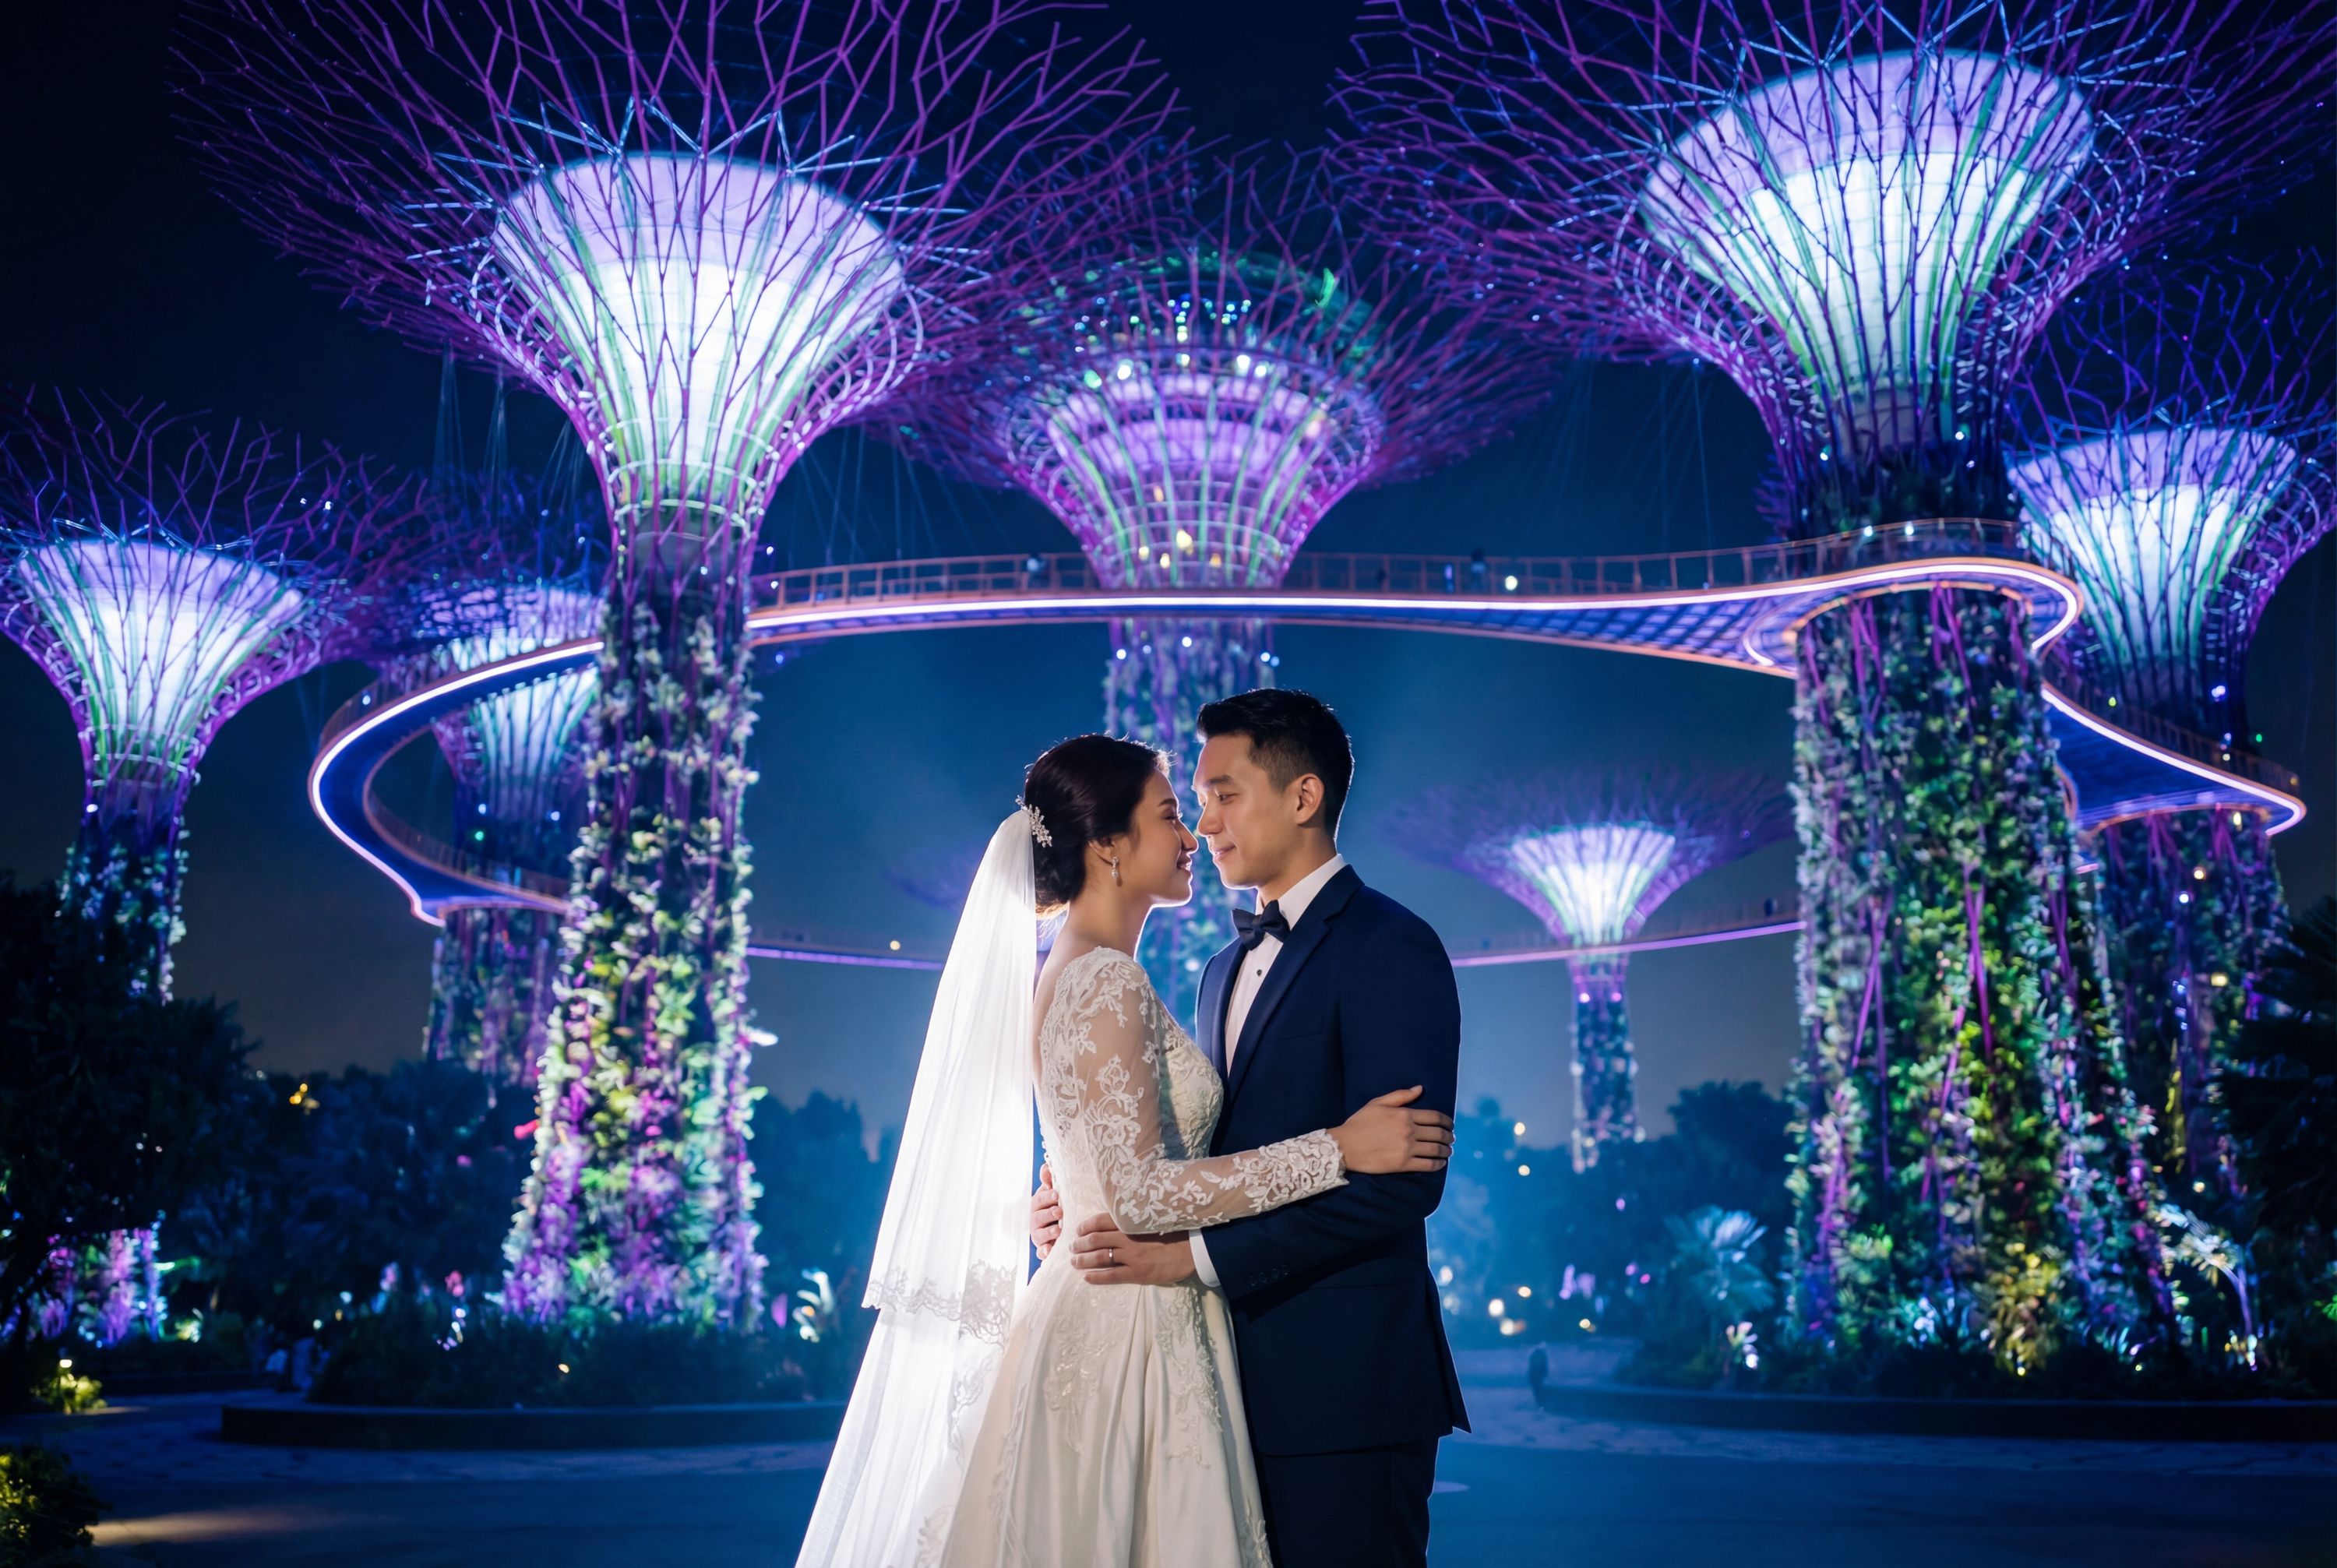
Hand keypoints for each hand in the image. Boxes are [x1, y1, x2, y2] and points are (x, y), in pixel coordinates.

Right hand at [1029, 1165, 1061, 1258]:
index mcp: (1038, 1204)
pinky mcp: (1044, 1249)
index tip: (1056, 1194)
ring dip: (1048, 1232)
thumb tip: (1047, 1166)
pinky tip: (1049, 1251)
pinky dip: (1044, 1252)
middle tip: (1060, 1212)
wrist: (1064, 1228)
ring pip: (1039, 1235)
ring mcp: (1039, 1236)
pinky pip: (1041, 1252)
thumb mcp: (1056, 1193)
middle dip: (1048, 1214)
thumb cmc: (1059, 1205)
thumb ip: (1051, 1181)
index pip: (1039, 1199)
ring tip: (1058, 1230)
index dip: (1047, 1197)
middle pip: (1038, 1217)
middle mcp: (1036, 1220)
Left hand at [1069, 1213, 1194, 1285]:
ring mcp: (1132, 1256)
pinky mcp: (1137, 1273)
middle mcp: (1129, 1238)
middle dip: (1080, 1244)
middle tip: (1072, 1247)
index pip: (1102, 1220)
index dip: (1087, 1225)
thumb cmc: (1177, 1233)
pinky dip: (1096, 1276)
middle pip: (1096, 1239)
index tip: (1079, 1229)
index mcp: (1133, 1223)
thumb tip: (1120, 1219)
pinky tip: (1086, 1278)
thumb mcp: (1155, 1220)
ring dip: (1083, 1260)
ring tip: (1074, 1262)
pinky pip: (1111, 1275)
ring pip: (1099, 1257)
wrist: (1194, 1250)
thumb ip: (1137, 1221)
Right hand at [1331, 1086, 1453, 1174]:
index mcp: (1404, 1114)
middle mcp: (1409, 1131)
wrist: (1345, 1146)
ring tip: (1448, 1151)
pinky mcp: (1403, 1164)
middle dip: (1449, 1137)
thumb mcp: (1377, 1103)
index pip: (1435, 1117)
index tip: (1451, 1125)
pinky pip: (1427, 1165)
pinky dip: (1438, 1164)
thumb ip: (1400, 1096)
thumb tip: (1420, 1088)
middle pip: (1438, 1134)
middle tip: (1451, 1139)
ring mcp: (1407, 1148)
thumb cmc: (1359, 1123)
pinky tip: (1440, 1163)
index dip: (1447, 1121)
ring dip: (1446, 1151)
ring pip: (1436, 1150)